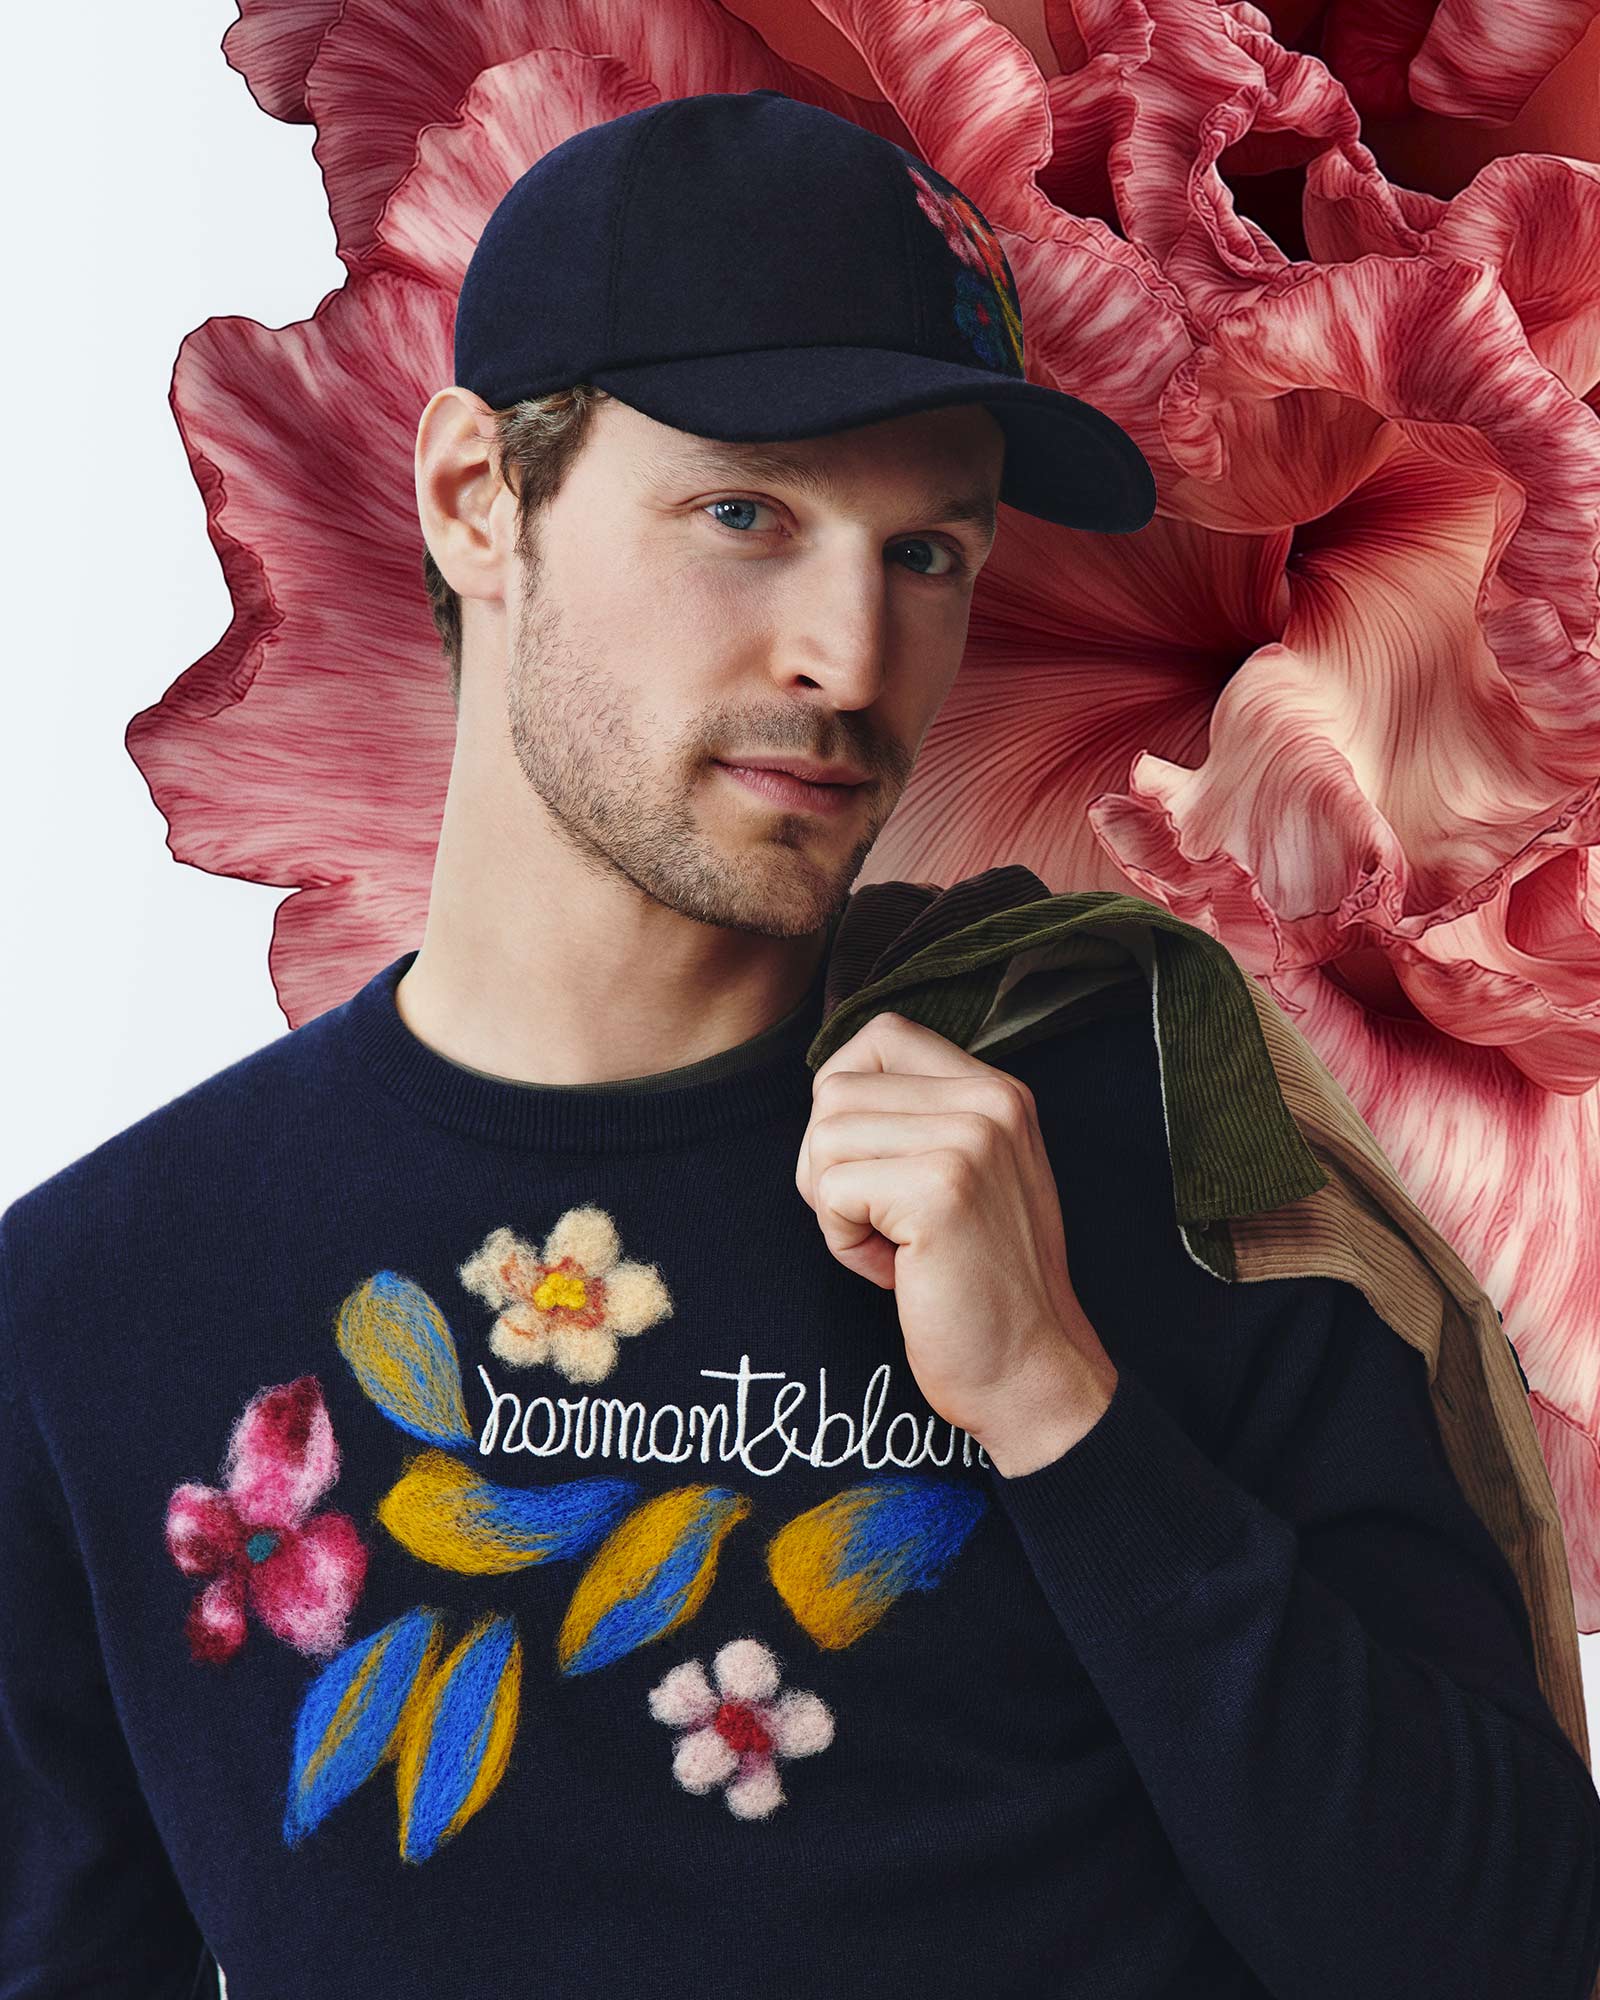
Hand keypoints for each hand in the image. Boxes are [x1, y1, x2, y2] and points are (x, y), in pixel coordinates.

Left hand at [795, 1010, 1118, 1475]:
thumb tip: (829, 1090)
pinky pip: (829, 1190)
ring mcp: (969, 1141)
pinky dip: (842, 1242)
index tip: (872, 1166)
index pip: (880, 1035)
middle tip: (881, 1222)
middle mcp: (990, 1102)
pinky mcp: (939, 1191)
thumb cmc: (979, 1283)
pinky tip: (894, 1272)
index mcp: (998, 1091)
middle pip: (835, 1088)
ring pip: (824, 1137)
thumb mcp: (966, 1175)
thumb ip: (916, 1120)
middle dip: (830, 1164)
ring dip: (835, 1206)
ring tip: (893, 1247)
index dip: (844, 1097)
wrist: (1030, 1371)